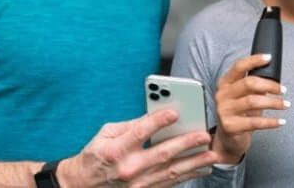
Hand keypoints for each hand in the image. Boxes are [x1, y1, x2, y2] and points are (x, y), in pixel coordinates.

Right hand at [57, 108, 218, 187]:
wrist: (83, 186)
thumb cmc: (95, 155)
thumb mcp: (106, 133)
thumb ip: (130, 125)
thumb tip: (154, 116)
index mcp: (116, 150)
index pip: (140, 132)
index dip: (158, 121)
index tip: (175, 112)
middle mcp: (129, 169)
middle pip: (162, 154)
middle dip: (186, 143)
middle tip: (203, 135)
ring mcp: (138, 184)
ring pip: (171, 172)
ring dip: (194, 162)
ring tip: (210, 154)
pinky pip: (169, 183)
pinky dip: (187, 176)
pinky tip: (200, 168)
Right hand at [212, 54, 288, 163]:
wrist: (228, 139)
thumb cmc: (239, 114)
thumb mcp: (243, 96)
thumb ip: (253, 86)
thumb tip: (272, 77)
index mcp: (225, 82)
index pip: (238, 66)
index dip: (254, 61)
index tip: (268, 58)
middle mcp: (222, 94)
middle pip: (248, 83)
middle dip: (269, 85)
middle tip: (282, 89)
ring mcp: (224, 110)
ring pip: (252, 102)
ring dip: (273, 103)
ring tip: (284, 104)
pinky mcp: (230, 126)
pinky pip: (254, 122)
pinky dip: (271, 122)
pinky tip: (280, 121)